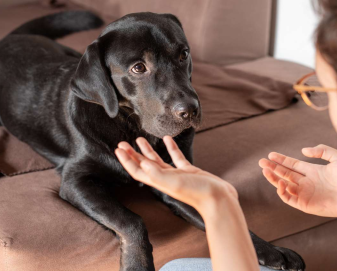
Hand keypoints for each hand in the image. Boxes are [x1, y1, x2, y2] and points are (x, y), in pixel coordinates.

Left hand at [114, 136, 237, 213]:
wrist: (218, 199)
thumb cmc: (197, 193)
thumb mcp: (175, 183)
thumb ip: (158, 174)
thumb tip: (142, 164)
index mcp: (159, 182)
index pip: (137, 171)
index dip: (126, 161)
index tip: (118, 149)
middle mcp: (165, 178)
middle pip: (144, 165)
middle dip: (132, 154)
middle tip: (122, 142)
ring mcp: (177, 175)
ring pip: (158, 160)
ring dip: (147, 150)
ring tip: (139, 139)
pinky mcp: (188, 170)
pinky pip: (176, 157)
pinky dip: (171, 147)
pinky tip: (167, 138)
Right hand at [259, 144, 336, 218]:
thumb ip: (321, 150)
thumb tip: (302, 151)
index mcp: (312, 171)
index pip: (291, 164)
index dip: (280, 160)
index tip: (270, 155)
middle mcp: (306, 182)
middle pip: (284, 174)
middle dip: (272, 168)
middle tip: (261, 162)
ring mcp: (305, 194)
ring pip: (284, 186)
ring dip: (274, 179)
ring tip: (267, 172)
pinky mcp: (305, 205)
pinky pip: (289, 199)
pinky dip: (282, 192)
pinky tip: (279, 184)